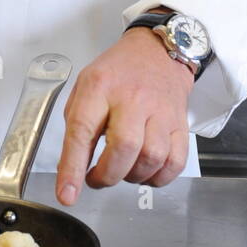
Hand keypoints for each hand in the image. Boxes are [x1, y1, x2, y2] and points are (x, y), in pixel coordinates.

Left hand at [55, 28, 195, 203]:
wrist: (156, 52)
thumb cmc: (117, 73)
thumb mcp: (85, 88)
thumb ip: (77, 127)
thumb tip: (72, 169)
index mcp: (99, 87)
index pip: (82, 130)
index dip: (73, 166)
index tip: (67, 193)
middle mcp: (132, 98)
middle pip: (124, 147)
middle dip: (107, 175)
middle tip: (97, 178)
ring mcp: (160, 111)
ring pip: (151, 158)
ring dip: (132, 176)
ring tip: (122, 170)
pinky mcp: (180, 124)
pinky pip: (175, 162)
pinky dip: (158, 177)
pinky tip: (145, 171)